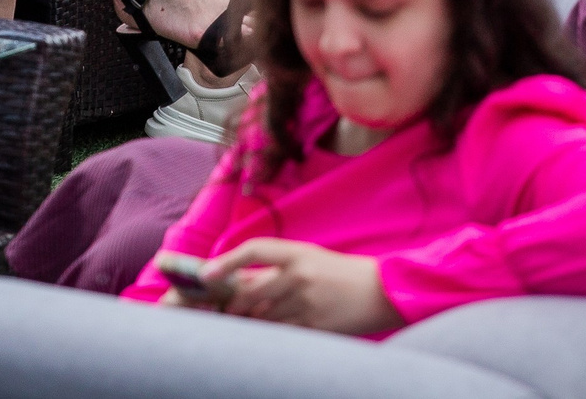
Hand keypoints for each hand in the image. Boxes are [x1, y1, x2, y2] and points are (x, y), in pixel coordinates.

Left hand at [209, 238, 403, 335]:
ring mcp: (307, 302)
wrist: (379, 292)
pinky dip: (273, 333)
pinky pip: (282, 332)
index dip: (226, 261)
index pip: (254, 250)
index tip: (205, 274)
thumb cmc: (339, 273)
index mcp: (298, 253)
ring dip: (253, 321)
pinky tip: (274, 333)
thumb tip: (239, 282)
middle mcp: (300, 275)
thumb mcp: (309, 259)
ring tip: (251, 322)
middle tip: (226, 310)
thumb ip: (276, 268)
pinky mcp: (314, 326)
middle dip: (234, 305)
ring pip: (263, 316)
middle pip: (251, 292)